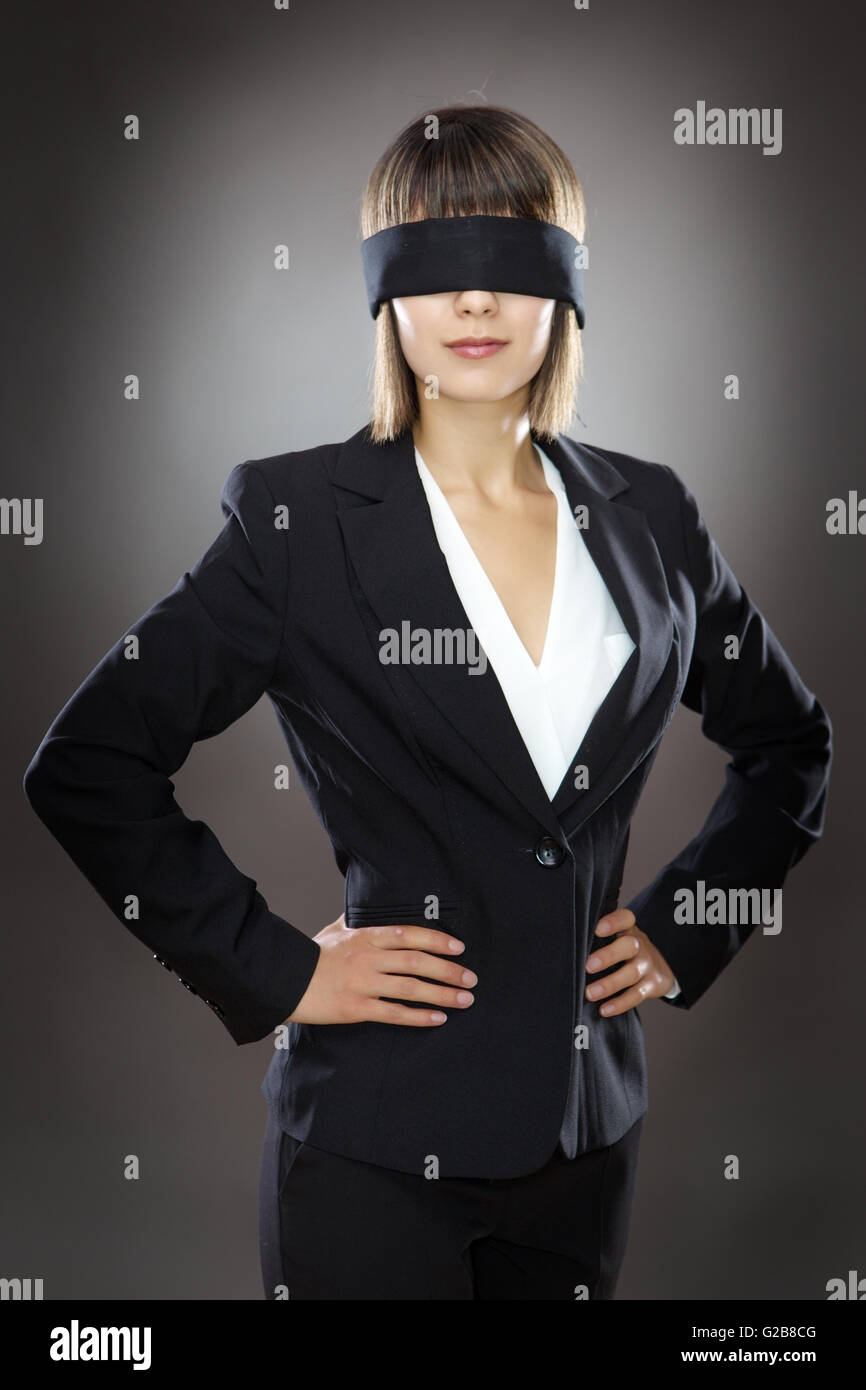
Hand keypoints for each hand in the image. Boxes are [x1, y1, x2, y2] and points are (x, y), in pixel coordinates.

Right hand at [286, 912, 477, 1025]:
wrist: (285, 980)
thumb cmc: (310, 954)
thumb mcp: (333, 930)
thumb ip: (353, 920)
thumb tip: (361, 907)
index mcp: (366, 937)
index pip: (410, 934)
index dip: (438, 939)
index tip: (459, 947)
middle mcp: (369, 958)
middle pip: (418, 962)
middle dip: (449, 970)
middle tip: (471, 978)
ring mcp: (364, 984)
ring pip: (411, 988)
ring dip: (442, 994)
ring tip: (464, 1000)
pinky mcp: (357, 1008)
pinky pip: (394, 1013)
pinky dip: (418, 1016)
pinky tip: (438, 1019)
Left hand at [584, 908, 674, 1016]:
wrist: (659, 968)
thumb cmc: (623, 950)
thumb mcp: (616, 937)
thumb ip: (595, 937)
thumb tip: (560, 945)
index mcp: (627, 929)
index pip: (625, 918)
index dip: (613, 922)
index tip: (597, 930)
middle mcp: (639, 944)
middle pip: (629, 945)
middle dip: (608, 956)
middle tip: (588, 966)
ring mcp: (647, 965)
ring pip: (631, 973)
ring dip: (609, 984)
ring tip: (590, 993)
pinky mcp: (652, 985)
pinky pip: (636, 995)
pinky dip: (620, 1003)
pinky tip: (604, 1010)